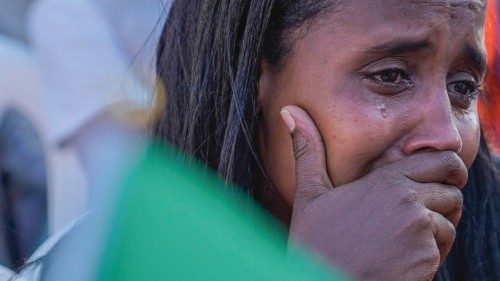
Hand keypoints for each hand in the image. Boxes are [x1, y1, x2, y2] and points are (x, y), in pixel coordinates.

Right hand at [280, 105, 466, 280]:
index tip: (445, 177)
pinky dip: (429, 255)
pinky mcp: (426, 261)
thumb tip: (289, 112)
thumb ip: (308, 151)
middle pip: (452, 193)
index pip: (442, 162)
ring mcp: (420, 234)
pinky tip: (401, 259)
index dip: (448, 169)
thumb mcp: (309, 195)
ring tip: (407, 238)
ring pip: (449, 224)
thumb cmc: (315, 243)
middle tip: (426, 210)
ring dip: (436, 231)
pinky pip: (441, 251)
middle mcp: (410, 204)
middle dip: (443, 201)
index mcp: (386, 182)